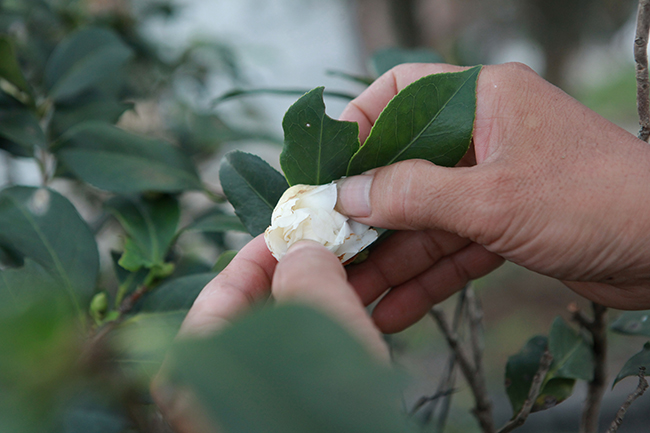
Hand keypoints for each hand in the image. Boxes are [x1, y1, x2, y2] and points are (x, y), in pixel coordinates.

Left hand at [152, 237, 388, 432]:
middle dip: (295, 274)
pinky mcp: (266, 412)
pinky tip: (346, 326)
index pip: (226, 284)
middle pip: (250, 310)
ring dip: (311, 305)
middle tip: (333, 249)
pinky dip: (316, 341)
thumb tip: (304, 246)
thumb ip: (307, 275)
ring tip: (346, 281)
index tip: (302, 223)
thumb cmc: (326, 418)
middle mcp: (206, 384)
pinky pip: (289, 365)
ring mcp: (236, 401)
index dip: (268, 246)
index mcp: (195, 362)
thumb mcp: (321, 334)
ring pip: (275, 338)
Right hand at [337, 62, 649, 332]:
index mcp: (481, 101)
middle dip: (367, 214)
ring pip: (425, 218)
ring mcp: (492, 183)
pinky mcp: (504, 225)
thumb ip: (414, 194)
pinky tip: (394, 310)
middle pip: (405, 168)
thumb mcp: (493, 198)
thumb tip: (346, 194)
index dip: (358, 125)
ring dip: (391, 258)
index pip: (401, 94)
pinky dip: (426, 277)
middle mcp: (482, 137)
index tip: (326, 167)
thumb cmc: (593, 202)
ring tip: (352, 294)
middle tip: (327, 246)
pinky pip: (452, 248)